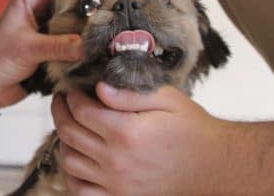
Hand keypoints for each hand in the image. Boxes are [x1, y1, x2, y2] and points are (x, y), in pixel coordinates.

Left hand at [0, 0, 109, 107]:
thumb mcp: (25, 48)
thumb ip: (56, 46)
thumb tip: (87, 44)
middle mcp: (44, 11)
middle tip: (119, 3)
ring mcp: (51, 30)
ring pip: (81, 21)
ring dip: (95, 25)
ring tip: (116, 28)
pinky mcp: (56, 50)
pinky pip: (78, 44)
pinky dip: (90, 46)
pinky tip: (103, 49)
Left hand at [52, 83, 231, 194]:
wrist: (213, 166)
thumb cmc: (192, 129)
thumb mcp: (167, 100)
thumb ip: (129, 93)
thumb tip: (98, 88)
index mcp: (126, 131)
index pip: (80, 110)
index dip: (71, 97)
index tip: (73, 90)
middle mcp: (117, 159)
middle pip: (69, 133)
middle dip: (60, 112)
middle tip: (62, 102)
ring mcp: (116, 183)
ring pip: (69, 160)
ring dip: (64, 141)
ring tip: (70, 126)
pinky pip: (81, 190)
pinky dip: (72, 175)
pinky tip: (77, 158)